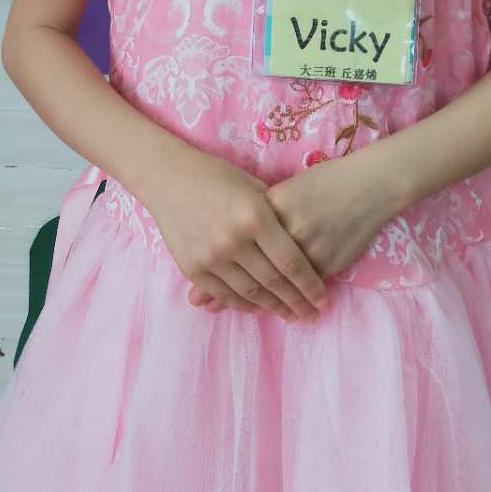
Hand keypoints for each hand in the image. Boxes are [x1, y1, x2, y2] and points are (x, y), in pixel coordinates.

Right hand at [142, 147, 329, 322]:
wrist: (167, 176)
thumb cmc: (217, 175)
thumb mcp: (254, 188)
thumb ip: (276, 217)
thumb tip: (302, 247)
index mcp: (255, 216)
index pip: (291, 262)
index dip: (310, 286)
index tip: (322, 300)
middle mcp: (233, 240)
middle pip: (274, 282)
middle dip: (297, 303)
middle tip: (312, 316)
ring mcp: (210, 256)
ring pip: (250, 293)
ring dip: (273, 308)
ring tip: (291, 316)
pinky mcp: (192, 268)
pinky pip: (224, 294)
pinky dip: (244, 304)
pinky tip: (259, 308)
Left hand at [188, 153, 393, 315]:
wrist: (368, 184)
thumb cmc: (323, 183)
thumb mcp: (284, 191)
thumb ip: (258, 213)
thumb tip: (229, 245)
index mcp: (266, 207)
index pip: (234, 245)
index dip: (215, 272)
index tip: (199, 295)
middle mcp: (282, 229)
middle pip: (250, 270)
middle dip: (226, 294)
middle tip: (208, 309)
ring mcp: (305, 248)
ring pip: (275, 284)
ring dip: (261, 303)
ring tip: (230, 310)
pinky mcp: (326, 262)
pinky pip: (299, 287)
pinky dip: (289, 298)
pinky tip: (280, 306)